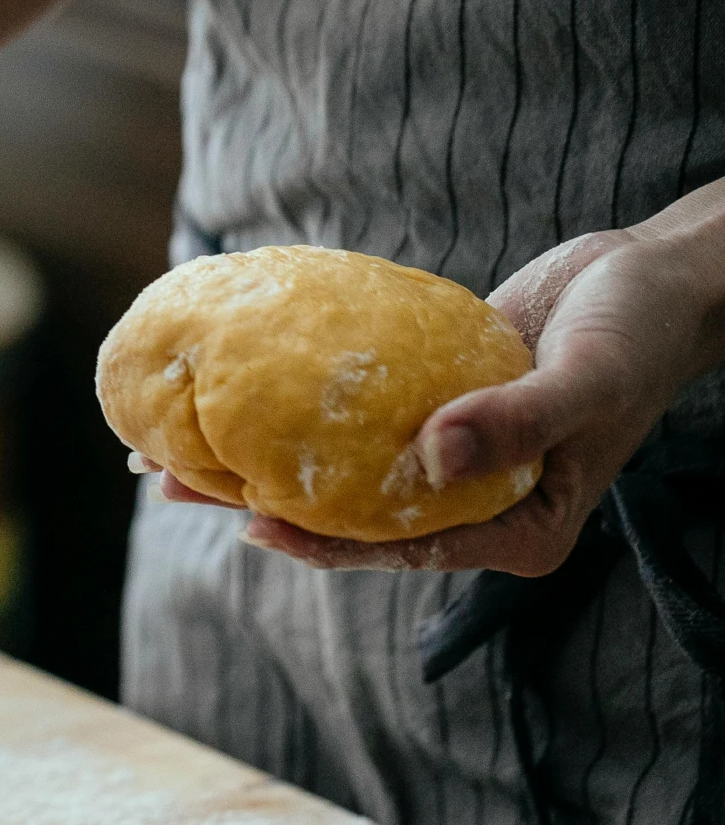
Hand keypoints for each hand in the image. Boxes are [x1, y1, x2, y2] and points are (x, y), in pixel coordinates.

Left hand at [168, 226, 719, 573]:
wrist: (657, 277)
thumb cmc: (638, 331)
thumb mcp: (589, 376)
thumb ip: (517, 420)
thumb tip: (431, 453)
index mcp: (519, 531)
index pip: (402, 547)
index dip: (323, 541)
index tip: (251, 523)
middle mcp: (477, 509)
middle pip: (353, 520)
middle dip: (259, 505)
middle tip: (167, 484)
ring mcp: (451, 466)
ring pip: (339, 476)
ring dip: (258, 465)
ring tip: (168, 456)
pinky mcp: (431, 417)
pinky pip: (351, 426)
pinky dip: (295, 419)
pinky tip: (230, 403)